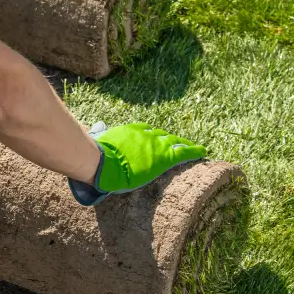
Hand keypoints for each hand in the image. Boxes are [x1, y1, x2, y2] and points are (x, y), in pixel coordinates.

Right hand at [68, 122, 205, 205]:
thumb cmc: (97, 155)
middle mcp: (145, 134)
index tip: (156, 139)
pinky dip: (193, 151)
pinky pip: (183, 152)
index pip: (146, 131)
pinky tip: (202, 152)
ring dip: (182, 145)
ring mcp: (155, 144)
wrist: (104, 163)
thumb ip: (99, 136)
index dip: (153, 135)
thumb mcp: (98, 141)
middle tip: (176, 143)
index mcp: (130, 131)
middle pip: (162, 135)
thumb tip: (91, 131)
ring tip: (192, 148)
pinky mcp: (163, 157)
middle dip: (169, 139)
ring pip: (174, 142)